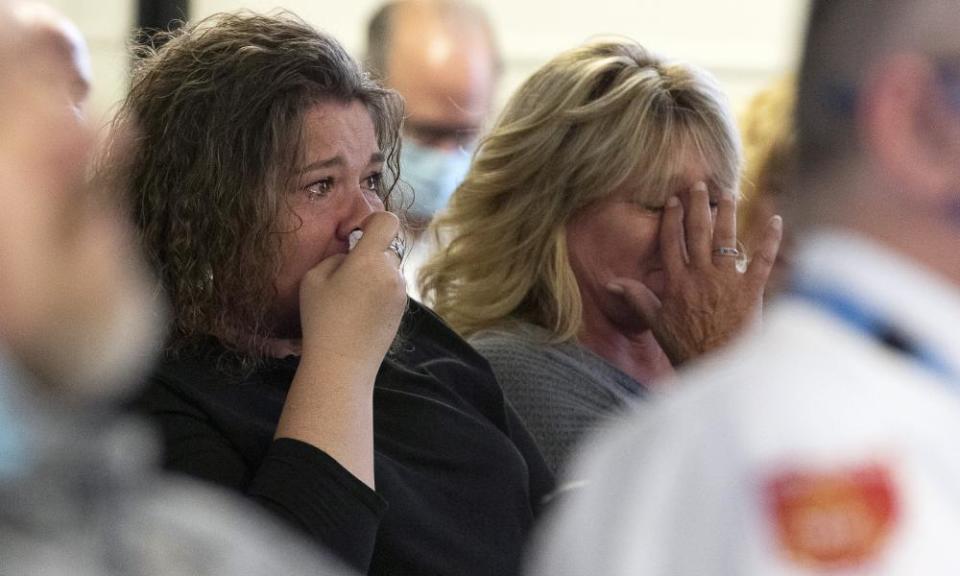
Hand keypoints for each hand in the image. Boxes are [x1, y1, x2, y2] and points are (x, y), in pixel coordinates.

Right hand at [278, 211, 405, 487]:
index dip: (375, 222)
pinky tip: (363, 313)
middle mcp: (391, 272)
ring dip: (376, 276)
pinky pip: (393, 290)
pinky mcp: (403, 311)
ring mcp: (401, 293)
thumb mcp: (313, 280)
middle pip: (387, 249)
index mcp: (369, 260)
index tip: (358, 236)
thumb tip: (350, 256)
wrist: (343, 363)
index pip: (388, 222)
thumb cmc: (322, 319)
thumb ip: (336, 259)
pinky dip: (381, 294)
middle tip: (347, 278)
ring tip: (354, 300)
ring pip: (390, 271)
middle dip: (370, 256)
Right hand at [607, 182, 781, 364]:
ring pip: (727, 238)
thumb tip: (612, 282)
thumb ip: (637, 297)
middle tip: (699, 185)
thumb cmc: (684, 346)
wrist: (715, 365)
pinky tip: (775, 219)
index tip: (674, 200)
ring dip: (727, 213)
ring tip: (727, 194)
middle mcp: (700, 274)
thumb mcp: (656, 321)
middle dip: (698, 205)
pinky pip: (762, 259)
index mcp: (676, 281)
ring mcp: (726, 280)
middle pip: (698, 232)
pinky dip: (769, 238)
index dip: (672, 218)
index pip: (671, 241)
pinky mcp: (751, 289)